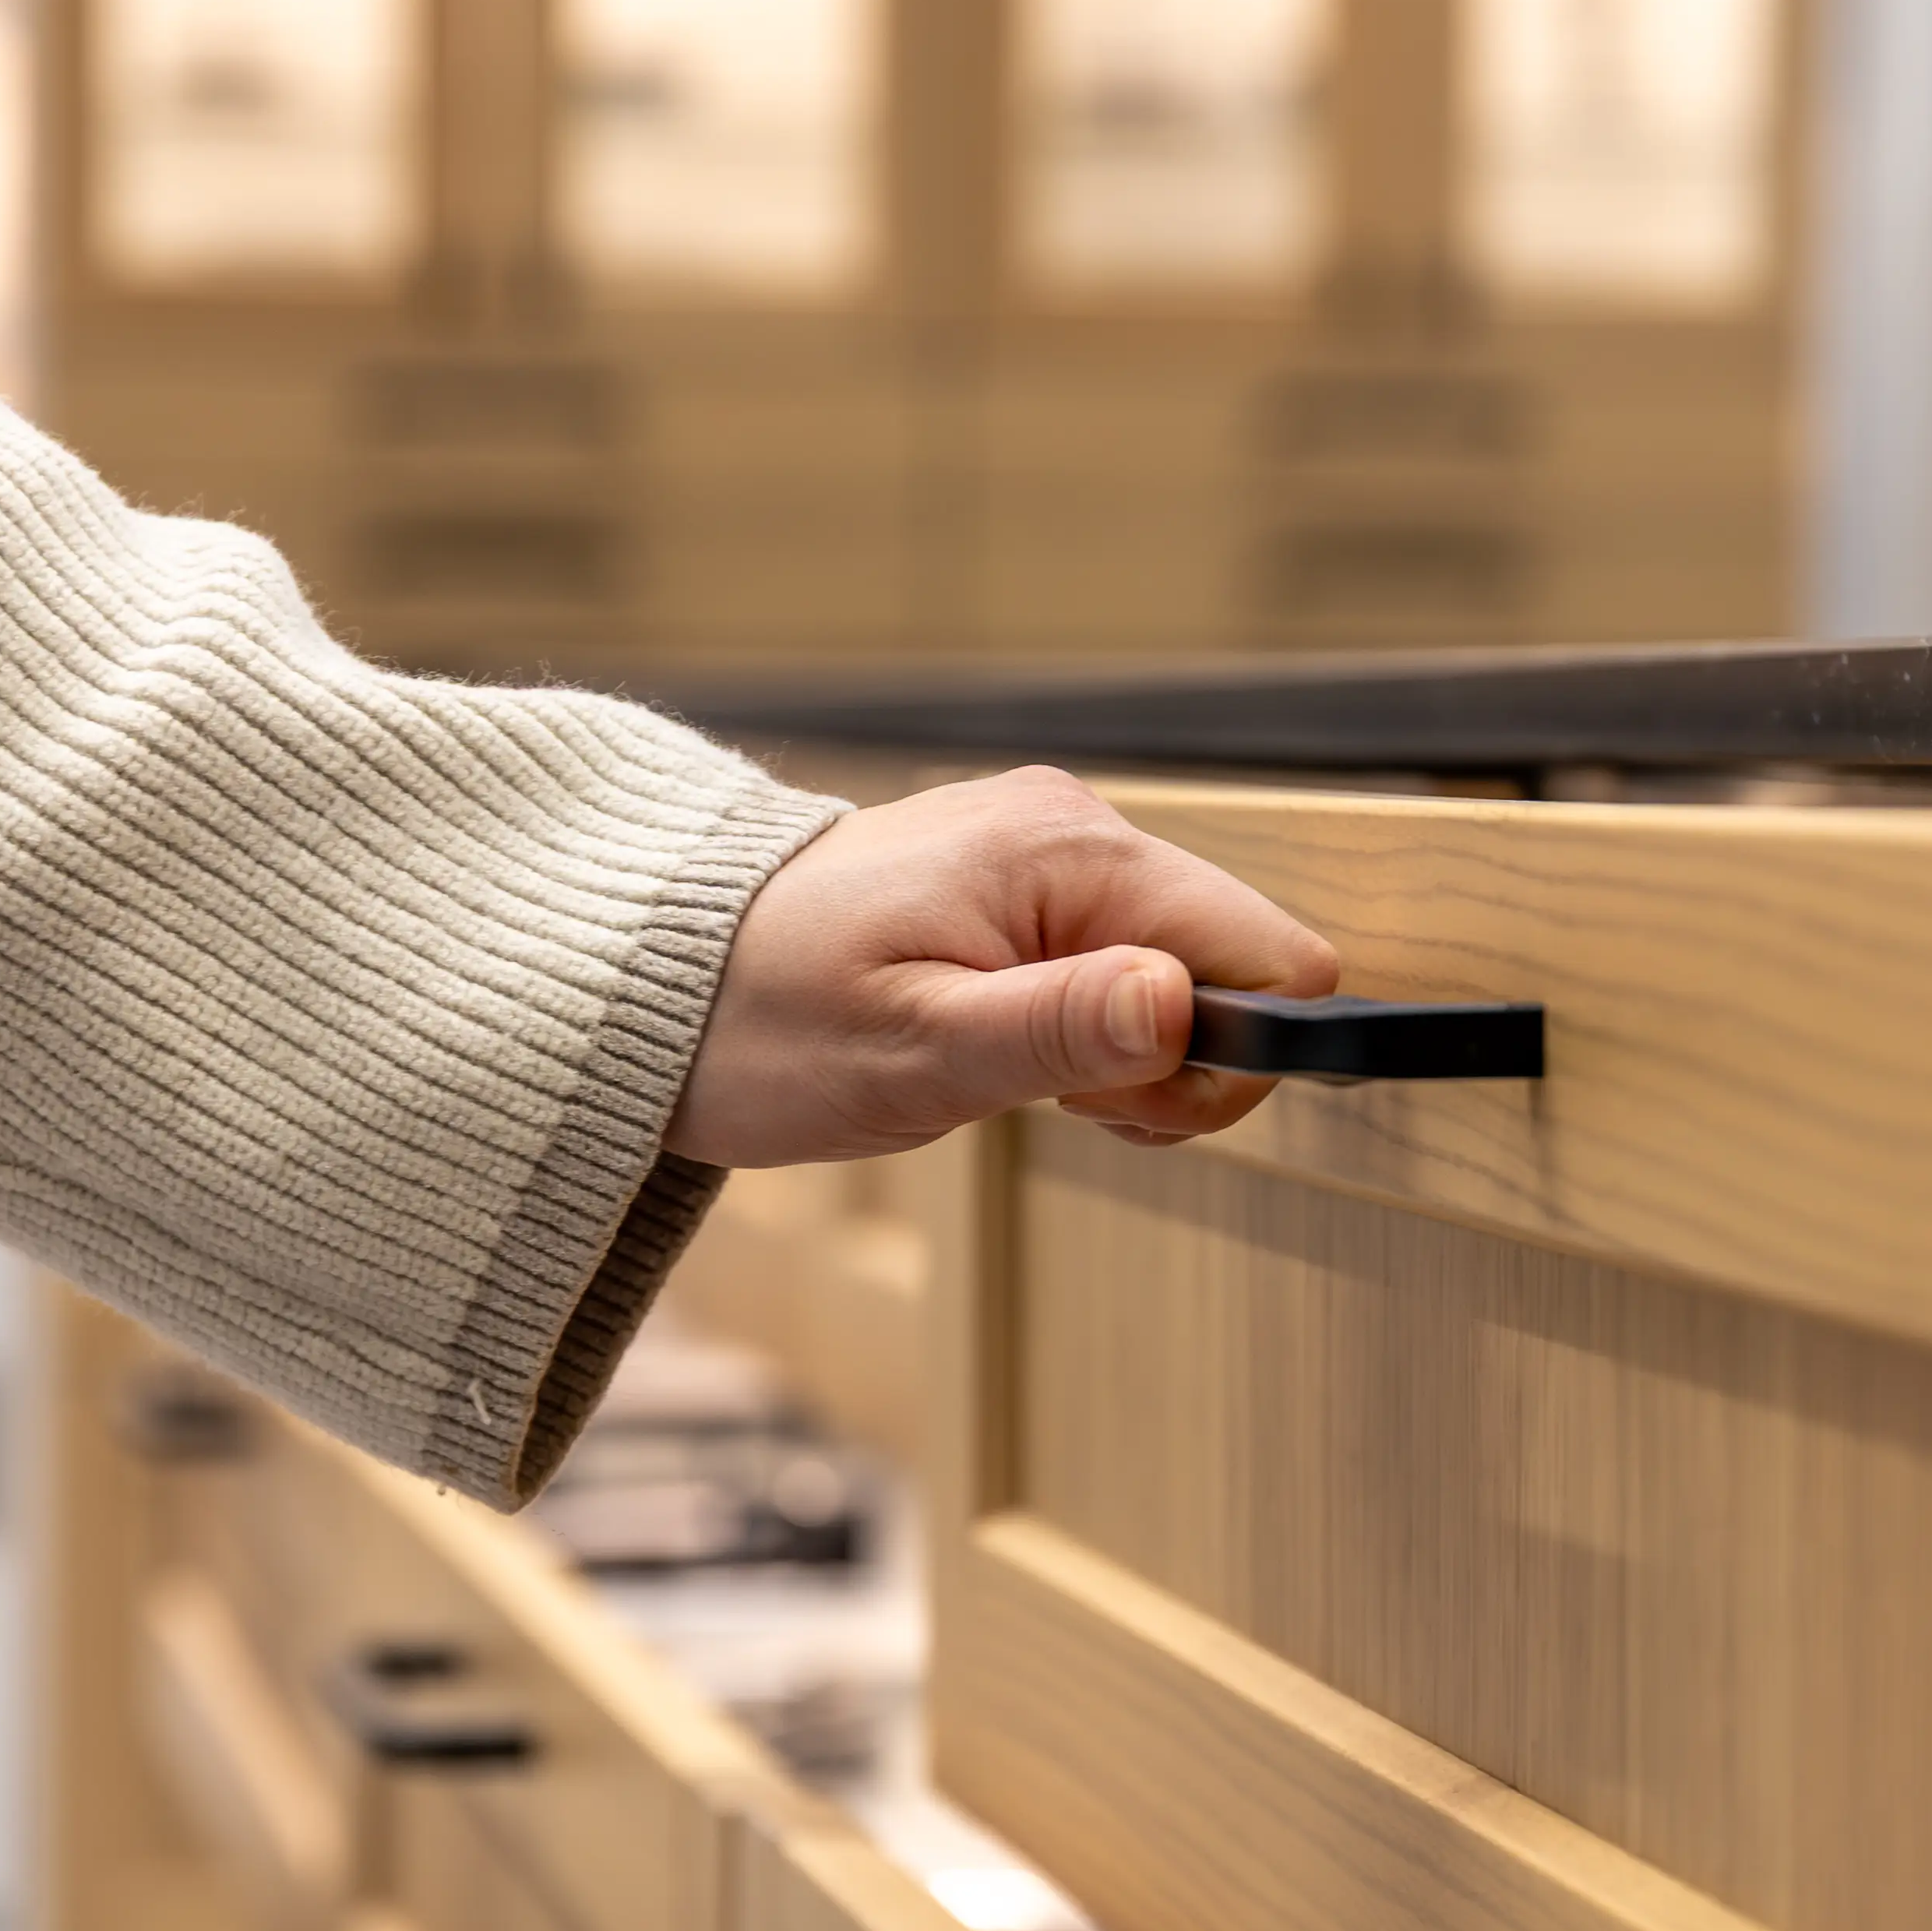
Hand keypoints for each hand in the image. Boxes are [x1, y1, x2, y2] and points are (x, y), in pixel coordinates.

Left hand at [666, 765, 1339, 1167]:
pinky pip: (1129, 979)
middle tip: (1052, 1098)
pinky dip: (1091, 1043)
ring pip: (1189, 986)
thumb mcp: (914, 1049)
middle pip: (1240, 973)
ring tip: (1011, 1075)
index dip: (1230, 1052)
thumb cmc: (768, 1020)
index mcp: (1070, 852)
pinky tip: (1010, 1055)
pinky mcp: (1034, 897)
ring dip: (1128, 1065)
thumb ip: (1060, 1029)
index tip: (1118, 1096)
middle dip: (1174, 1068)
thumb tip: (1184, 1005)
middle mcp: (1081, 832)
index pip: (1269, 954)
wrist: (662, 986)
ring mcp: (1058, 861)